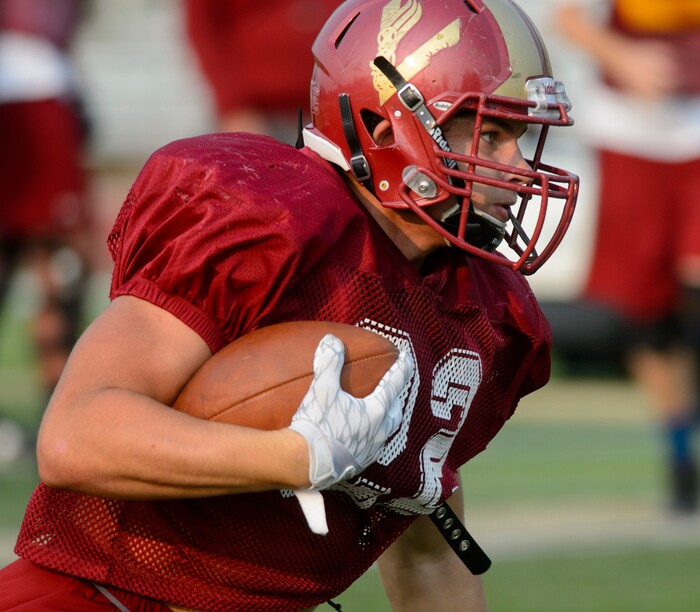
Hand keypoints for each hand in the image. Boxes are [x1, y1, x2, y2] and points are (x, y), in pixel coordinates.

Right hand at [290, 333, 413, 489]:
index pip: (394, 384)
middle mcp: (379, 432)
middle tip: (393, 390)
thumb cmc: (317, 425)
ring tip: (377, 413)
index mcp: (376, 412)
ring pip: (385, 432)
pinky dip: (369, 436)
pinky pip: (371, 447)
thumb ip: (329, 362)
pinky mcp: (358, 464)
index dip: (401, 369)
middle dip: (396, 399)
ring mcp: (370, 451)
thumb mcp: (322, 389)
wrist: (304, 463)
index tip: (407, 358)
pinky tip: (357, 435)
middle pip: (395, 412)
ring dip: (384, 420)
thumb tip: (332, 340)